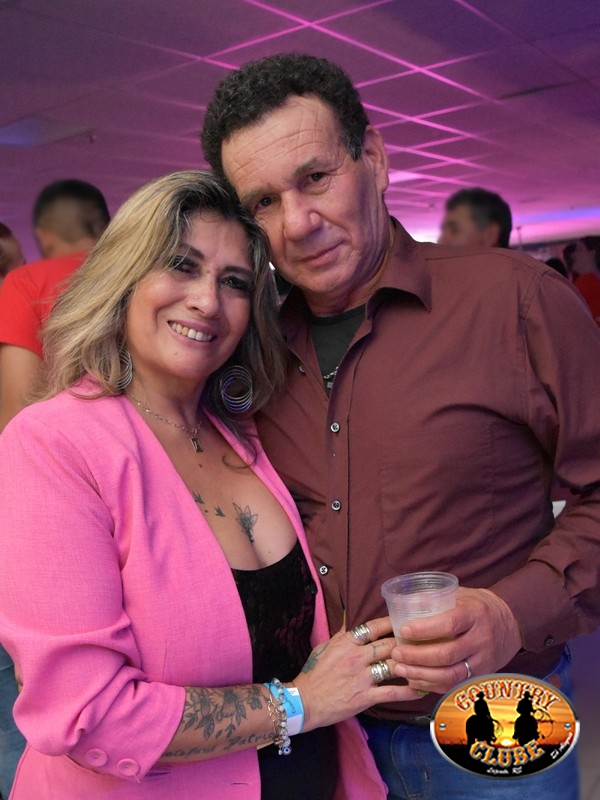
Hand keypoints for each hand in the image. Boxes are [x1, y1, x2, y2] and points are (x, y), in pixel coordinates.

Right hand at [294, 615, 421, 731]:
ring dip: (411, 664)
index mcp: (347, 642)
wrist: (305, 701)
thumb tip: (351, 617)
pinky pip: (392, 692)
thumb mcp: (324, 647)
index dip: (391, 622)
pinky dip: (408, 691)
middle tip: (422, 640)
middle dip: (407, 643)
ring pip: (393, 666)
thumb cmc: (314, 673)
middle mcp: (357, 657)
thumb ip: (341, 633)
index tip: (404, 619)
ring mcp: (362, 677)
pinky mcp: (366, 697)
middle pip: (389, 645)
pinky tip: (421, 688)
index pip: (373, 627)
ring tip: (426, 661)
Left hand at [391, 588, 522, 694]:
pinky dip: (432, 685)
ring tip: (401, 668)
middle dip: (417, 656)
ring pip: (450, 674)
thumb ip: (436, 599)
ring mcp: (482, 660)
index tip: (403, 630)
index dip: (424, 629)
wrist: (511, 621)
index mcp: (475, 614)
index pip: (449, 624)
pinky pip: (454, 685)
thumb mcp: (461, 594)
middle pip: (447, 654)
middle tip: (396, 652)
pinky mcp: (480, 675)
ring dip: (421, 674)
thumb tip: (402, 603)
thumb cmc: (478, 606)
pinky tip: (415, 679)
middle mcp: (481, 639)